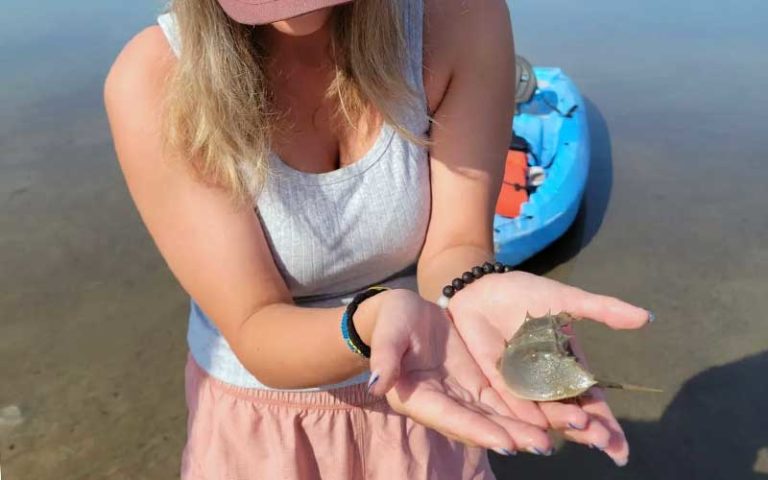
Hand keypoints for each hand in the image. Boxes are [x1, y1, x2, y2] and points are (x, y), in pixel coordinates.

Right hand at [367, 289, 551, 454]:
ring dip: (527, 428)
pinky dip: (528, 411)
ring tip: (557, 435)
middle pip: (481, 425)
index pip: (450, 418)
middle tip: (545, 445)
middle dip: (512, 436)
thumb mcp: (389, 333)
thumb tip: (376, 383)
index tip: (505, 443)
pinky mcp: (479, 386)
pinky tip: (555, 415)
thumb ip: (385, 357)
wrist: (406, 313)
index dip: (477, 430)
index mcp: (419, 398)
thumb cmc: (393, 321)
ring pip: (499, 417)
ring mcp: (464, 397)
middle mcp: (444, 405)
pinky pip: (506, 401)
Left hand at [446, 271, 651, 465]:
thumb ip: (603, 310)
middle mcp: (547, 385)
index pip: (591, 404)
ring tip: (576, 432)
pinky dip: (520, 419)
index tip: (621, 448)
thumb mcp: (567, 300)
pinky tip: (531, 432)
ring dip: (559, 426)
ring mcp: (520, 386)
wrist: (482, 287)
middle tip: (601, 439)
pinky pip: (507, 405)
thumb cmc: (526, 294)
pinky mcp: (493, 382)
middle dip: (587, 430)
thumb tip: (647, 317)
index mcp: (569, 370)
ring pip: (542, 415)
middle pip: (569, 415)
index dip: (606, 425)